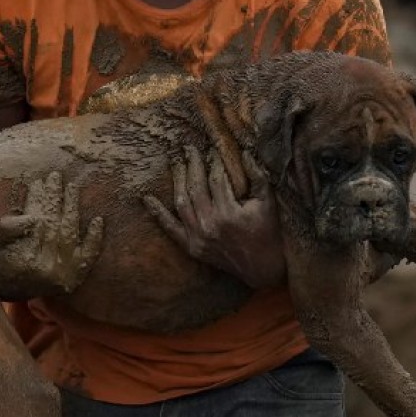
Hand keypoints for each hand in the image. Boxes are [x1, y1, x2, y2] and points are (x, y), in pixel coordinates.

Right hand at [0, 171, 103, 298]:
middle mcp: (48, 266)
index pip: (34, 220)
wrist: (13, 292)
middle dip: (54, 197)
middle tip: (55, 176)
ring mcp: (65, 271)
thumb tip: (32, 218)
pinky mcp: (76, 275)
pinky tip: (98, 220)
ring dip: (71, 206)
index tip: (38, 181)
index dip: (36, 199)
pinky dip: (94, 237)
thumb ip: (9, 229)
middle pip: (53, 222)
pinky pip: (89, 254)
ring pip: (70, 231)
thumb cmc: (2, 262)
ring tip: (71, 186)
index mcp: (25, 258)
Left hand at [143, 146, 285, 288]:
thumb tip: (245, 152)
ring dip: (177, 179)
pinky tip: (147, 198)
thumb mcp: (268, 202)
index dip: (214, 161)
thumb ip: (258, 176)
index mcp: (229, 213)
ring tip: (176, 161)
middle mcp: (210, 225)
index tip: (212, 149)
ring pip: (182, 202)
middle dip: (192, 164)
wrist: (262, 268)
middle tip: (189, 147)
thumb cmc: (268, 232)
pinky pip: (170, 228)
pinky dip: (157, 213)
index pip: (216, 178)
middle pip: (195, 186)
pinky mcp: (191, 247)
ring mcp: (198, 237)